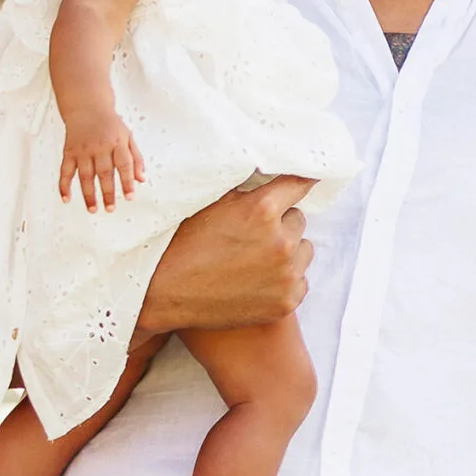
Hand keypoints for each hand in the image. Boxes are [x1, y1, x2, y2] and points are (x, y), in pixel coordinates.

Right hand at [59, 117, 143, 210]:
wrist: (87, 107)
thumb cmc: (111, 125)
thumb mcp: (128, 137)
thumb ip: (136, 158)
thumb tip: (141, 180)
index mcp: (117, 143)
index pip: (124, 165)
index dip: (127, 182)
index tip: (129, 197)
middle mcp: (99, 147)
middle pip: (104, 173)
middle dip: (107, 193)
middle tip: (110, 209)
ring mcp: (82, 150)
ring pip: (85, 175)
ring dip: (88, 194)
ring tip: (93, 209)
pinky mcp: (69, 152)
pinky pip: (65, 170)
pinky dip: (64, 185)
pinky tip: (66, 198)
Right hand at [137, 176, 313, 334]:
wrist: (165, 293)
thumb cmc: (183, 243)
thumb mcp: (211, 203)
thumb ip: (246, 190)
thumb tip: (270, 174)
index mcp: (262, 210)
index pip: (300, 184)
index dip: (301, 181)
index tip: (311, 177)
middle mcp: (281, 241)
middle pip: (298, 220)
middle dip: (280, 223)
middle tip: (253, 234)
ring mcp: (287, 274)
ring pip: (304, 249)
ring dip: (287, 251)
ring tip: (255, 258)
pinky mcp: (287, 301)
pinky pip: (301, 280)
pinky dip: (285, 279)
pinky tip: (257, 280)